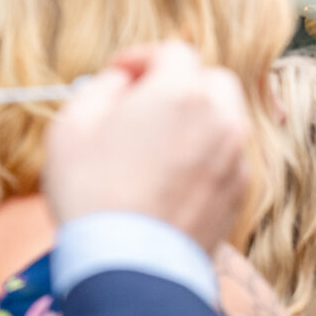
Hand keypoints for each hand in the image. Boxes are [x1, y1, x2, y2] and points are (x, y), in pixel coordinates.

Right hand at [43, 41, 251, 243]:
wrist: (131, 263)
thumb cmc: (92, 193)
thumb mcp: (74, 125)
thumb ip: (104, 88)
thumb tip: (125, 82)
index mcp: (182, 94)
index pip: (175, 52)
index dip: (143, 58)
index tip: (121, 76)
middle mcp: (222, 121)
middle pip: (213, 81)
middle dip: (181, 84)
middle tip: (144, 105)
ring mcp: (237, 159)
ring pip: (226, 120)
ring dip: (197, 119)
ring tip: (157, 142)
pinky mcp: (241, 193)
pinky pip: (228, 156)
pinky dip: (207, 153)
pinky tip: (173, 175)